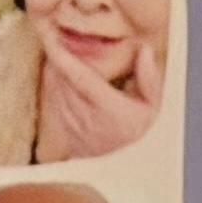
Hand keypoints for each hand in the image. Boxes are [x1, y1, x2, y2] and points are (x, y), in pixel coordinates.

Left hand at [38, 20, 161, 163]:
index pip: (81, 78)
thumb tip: (144, 50)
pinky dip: (53, 86)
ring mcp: (71, 128)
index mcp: (110, 110)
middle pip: (62, 80)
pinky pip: (50, 101)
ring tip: (65, 57)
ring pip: (53, 89)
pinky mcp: (61, 132)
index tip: (51, 37)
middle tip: (62, 39)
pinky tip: (63, 79)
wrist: (123, 165)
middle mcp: (87, 120)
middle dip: (58, 58)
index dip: (64, 57)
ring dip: (55, 70)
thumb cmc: (137, 126)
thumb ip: (149, 78)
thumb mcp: (151, 105)